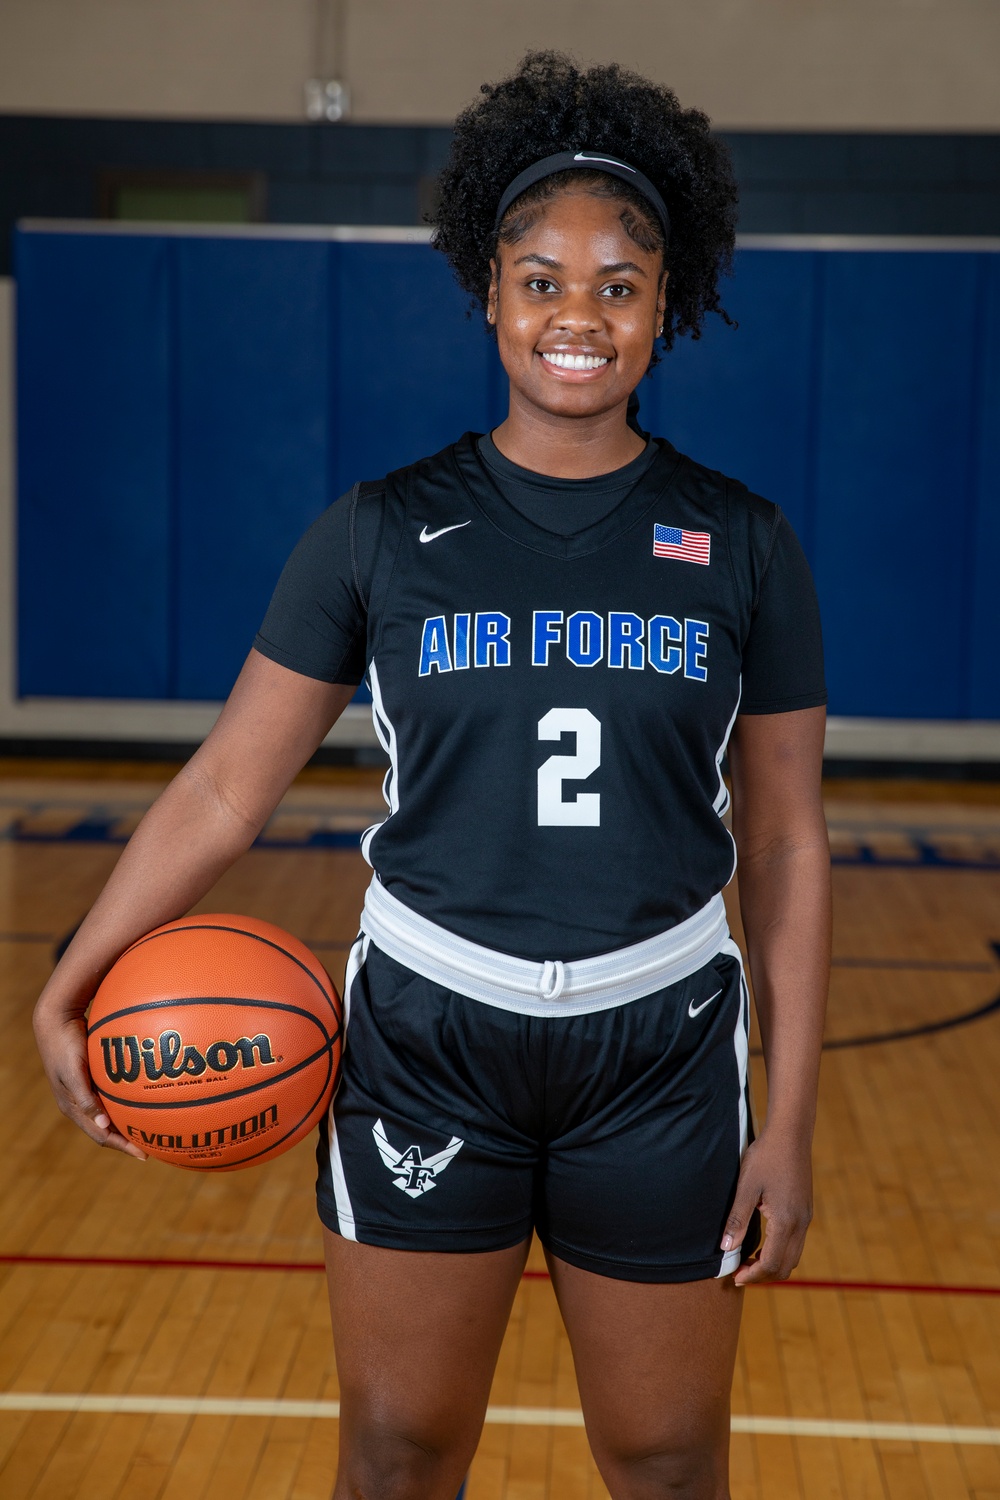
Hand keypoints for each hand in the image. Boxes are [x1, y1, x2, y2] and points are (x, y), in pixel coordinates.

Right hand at [33, 997, 146, 1160]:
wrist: (56, 1020)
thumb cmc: (65, 1045)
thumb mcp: (74, 1072)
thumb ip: (85, 1098)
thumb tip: (103, 1125)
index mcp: (72, 1107)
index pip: (100, 1135)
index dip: (122, 1146)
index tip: (143, 1155)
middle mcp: (80, 1103)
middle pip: (106, 1128)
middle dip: (127, 1139)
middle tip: (152, 1144)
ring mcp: (85, 1090)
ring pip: (109, 1113)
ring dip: (127, 1121)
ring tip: (149, 1126)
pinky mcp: (91, 1077)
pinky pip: (111, 1095)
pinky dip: (125, 1101)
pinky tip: (142, 1097)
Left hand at [721, 1125, 811, 1285]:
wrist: (790, 1134)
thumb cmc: (766, 1156)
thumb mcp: (746, 1187)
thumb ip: (737, 1220)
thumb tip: (726, 1248)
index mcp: (786, 1221)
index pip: (771, 1264)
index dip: (753, 1275)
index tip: (735, 1277)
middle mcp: (800, 1224)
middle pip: (785, 1266)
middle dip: (763, 1275)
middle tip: (739, 1271)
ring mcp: (805, 1217)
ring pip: (793, 1257)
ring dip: (772, 1264)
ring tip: (748, 1260)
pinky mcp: (805, 1210)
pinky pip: (795, 1243)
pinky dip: (780, 1252)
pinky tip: (763, 1243)